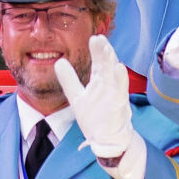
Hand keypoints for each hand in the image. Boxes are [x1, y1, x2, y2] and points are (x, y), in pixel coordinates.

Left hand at [53, 36, 144, 178]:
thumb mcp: (77, 97)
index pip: (98, 64)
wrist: (107, 140)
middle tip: (100, 38)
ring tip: (108, 49)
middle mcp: (107, 86)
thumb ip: (69, 80)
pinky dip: (120, 80)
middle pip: (106, 66)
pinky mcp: (118, 106)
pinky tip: (119, 68)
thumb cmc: (95, 118)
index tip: (94, 38)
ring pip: (113, 76)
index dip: (96, 51)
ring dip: (111, 63)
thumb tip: (58, 61)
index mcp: (99, 83)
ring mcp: (113, 95)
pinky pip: (120, 92)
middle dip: (104, 53)